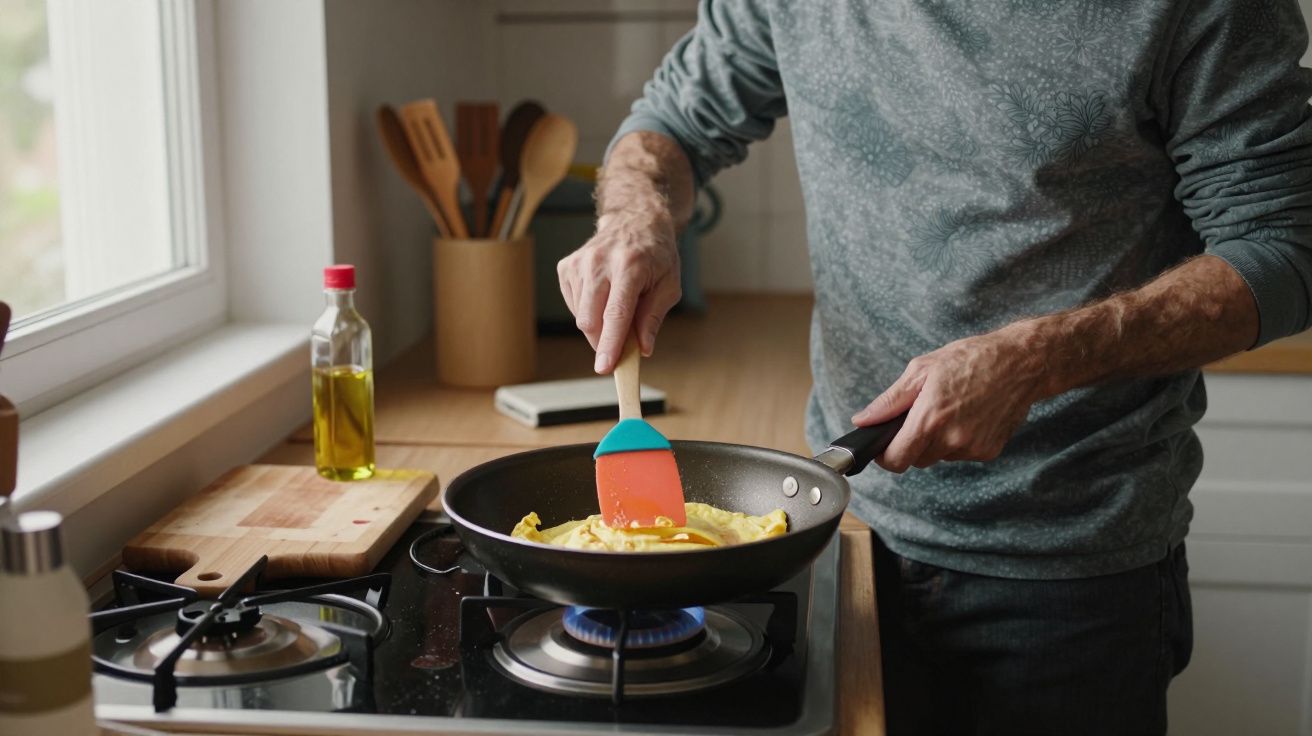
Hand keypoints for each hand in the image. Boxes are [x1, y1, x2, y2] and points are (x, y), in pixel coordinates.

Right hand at [557, 210, 681, 372]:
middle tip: (622, 344)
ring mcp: (579, 263)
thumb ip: (654, 317)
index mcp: (630, 266)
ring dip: (599, 326)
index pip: (616, 313)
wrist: (635, 220)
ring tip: (618, 306)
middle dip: (604, 342)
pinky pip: (574, 306)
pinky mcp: (566, 267)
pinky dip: (589, 312)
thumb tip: (643, 348)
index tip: (604, 367)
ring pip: (580, 317)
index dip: (610, 343)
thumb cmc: (655, 255)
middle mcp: (600, 262)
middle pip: (590, 320)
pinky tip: (603, 297)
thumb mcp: (669, 285)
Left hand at [851, 328, 1047, 472]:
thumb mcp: (921, 370)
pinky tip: (968, 416)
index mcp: (930, 419)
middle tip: (923, 414)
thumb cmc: (970, 359)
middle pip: (916, 459)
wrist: (1021, 362)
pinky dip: (958, 440)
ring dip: (936, 441)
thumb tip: (862, 420)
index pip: (896, 460)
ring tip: (949, 410)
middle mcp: (952, 439)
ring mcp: (973, 448)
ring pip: (939, 457)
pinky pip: (961, 454)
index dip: (885, 455)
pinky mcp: (989, 451)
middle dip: (913, 442)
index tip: (884, 445)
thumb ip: (889, 401)